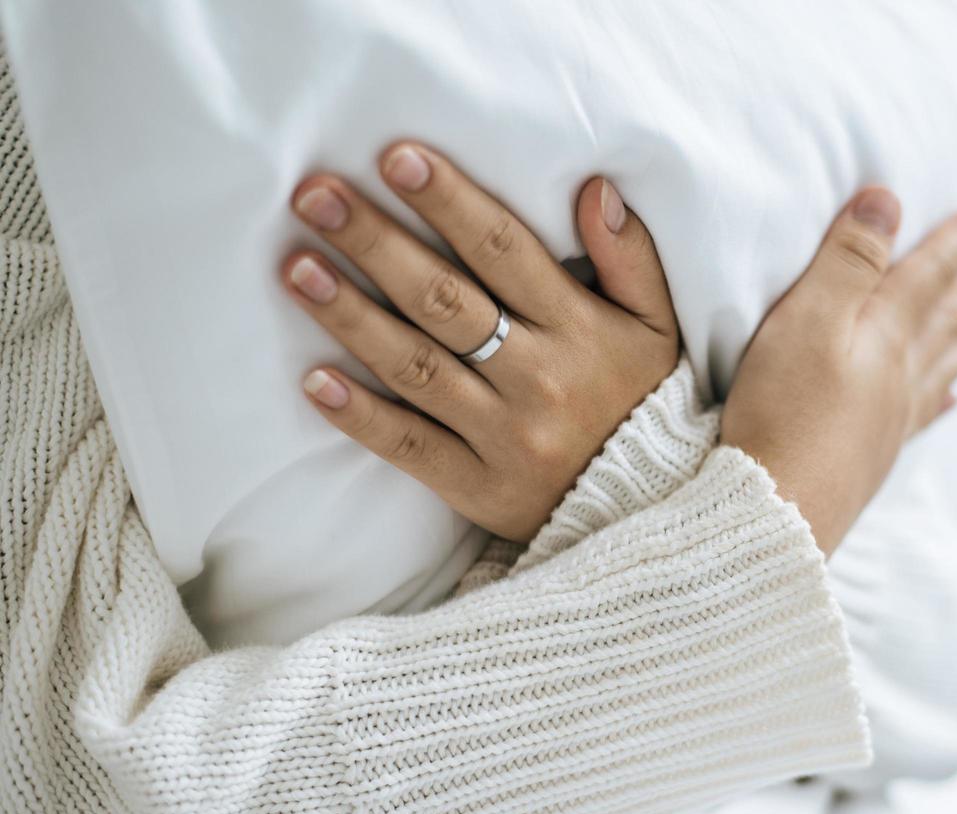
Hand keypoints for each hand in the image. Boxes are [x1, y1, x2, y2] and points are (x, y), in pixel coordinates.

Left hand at [282, 143, 678, 541]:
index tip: (395, 158)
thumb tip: (596, 189)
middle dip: (376, 243)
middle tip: (315, 197)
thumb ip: (631, 257)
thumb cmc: (642, 402)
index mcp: (579, 330)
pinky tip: (313, 379)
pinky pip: (411, 447)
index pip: (505, 251)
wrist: (646, 509)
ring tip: (297, 268)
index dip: (449, 202)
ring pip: (417, 366)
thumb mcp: (658, 327)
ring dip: (351, 316)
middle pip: (444, 301)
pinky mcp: (477, 485)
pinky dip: (361, 415)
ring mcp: (503, 435)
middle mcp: (538, 378)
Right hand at [721, 188, 956, 554]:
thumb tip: (888, 200)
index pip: (929, 273)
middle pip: (945, 319)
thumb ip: (848, 260)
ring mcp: (890, 418)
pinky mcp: (873, 454)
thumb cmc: (784, 412)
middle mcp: (900, 374)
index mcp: (886, 334)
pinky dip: (942, 400)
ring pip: (941, 368)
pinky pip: (922, 416)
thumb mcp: (807, 319)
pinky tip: (953, 402)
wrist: (780, 509)